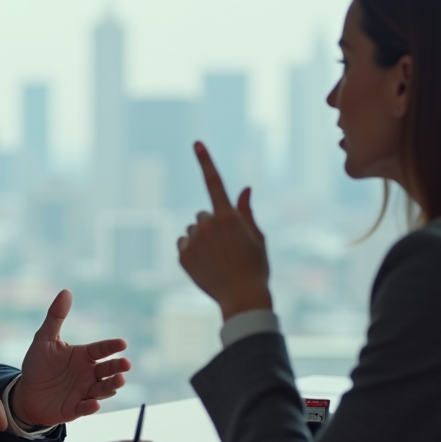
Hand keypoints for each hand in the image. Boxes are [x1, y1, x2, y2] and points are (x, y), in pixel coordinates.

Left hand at [12, 289, 130, 426]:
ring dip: (111, 386)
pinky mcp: (76, 408)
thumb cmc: (38, 365)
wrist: (26, 393)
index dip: (112, 346)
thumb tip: (66, 291)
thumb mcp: (44, 339)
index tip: (122, 344)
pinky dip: (91, 406)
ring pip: (103, 389)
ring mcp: (84, 392)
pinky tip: (94, 403)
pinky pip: (86, 408)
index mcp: (84, 356)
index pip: (102, 349)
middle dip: (118, 367)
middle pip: (108, 370)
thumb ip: (56, 317)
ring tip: (118, 381)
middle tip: (126, 364)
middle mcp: (89, 374)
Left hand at [177, 141, 271, 319]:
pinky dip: (191, 251)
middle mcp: (207, 225)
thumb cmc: (255, 267)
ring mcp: (193, 241)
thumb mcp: (257, 237)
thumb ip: (246, 211)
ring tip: (217, 258)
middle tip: (227, 246)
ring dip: (201, 238)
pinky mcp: (182, 256)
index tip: (197, 143)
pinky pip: (183, 244)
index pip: (215, 182)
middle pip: (203, 214)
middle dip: (212, 224)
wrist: (241, 298)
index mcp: (228, 217)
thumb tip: (243, 188)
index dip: (206, 161)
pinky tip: (205, 265)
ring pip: (193, 230)